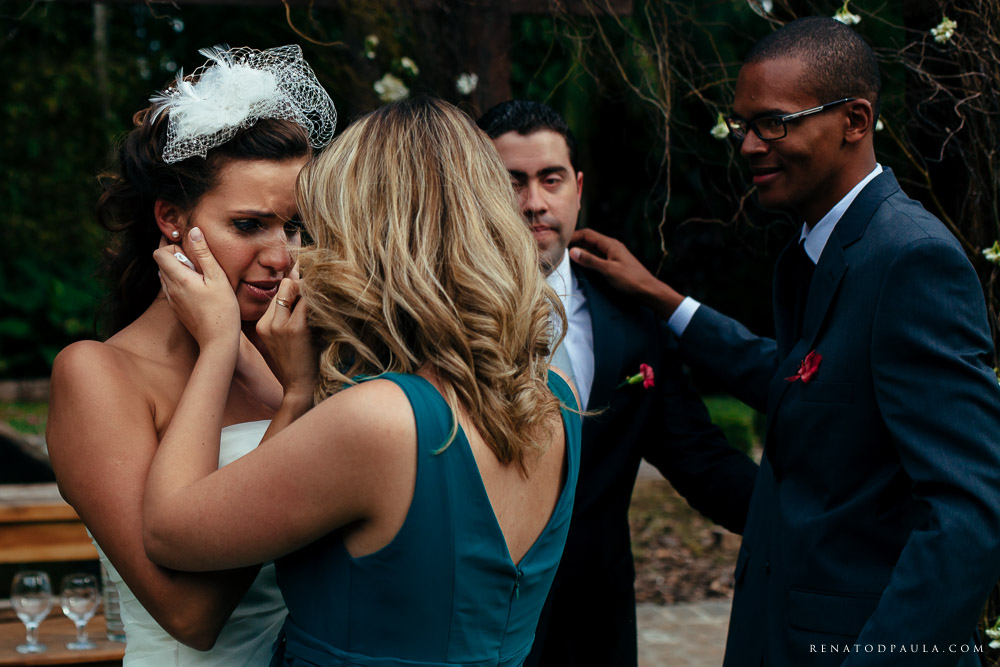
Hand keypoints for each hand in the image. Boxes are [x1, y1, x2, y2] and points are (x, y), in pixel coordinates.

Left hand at [153, 227, 239, 350]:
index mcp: (179, 278)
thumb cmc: (222, 309)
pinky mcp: (176, 309)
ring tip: (198, 276)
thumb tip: (193, 232)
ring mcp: (172, 300)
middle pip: (161, 263)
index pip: (159, 253)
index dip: (172, 246)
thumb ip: (203, 253)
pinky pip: (171, 289)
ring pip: (165, 276)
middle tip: (197, 263)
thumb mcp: (217, 277)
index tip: (189, 250)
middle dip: (175, 257)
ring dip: (177, 270)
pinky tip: (198, 289)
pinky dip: (179, 283)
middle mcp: (170, 289)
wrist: (218, 340)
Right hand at [256, 278, 317, 401]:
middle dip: (306, 289)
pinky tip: (329, 312)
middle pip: (287, 286)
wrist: (302, 390)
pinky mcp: (294, 329)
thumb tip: (304, 285)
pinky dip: (320, 301)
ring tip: (326, 308)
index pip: (280, 292)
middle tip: (324, 300)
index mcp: (262, 325)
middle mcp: (266, 323)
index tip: (315, 298)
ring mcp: (278, 326)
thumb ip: (290, 315)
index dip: (298, 291)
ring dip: (313, 293)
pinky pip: (308, 300)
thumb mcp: (288, 339)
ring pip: (296, 288)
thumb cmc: (301, 363)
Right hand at [569, 228, 685, 318]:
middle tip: (560, 250)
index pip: (587, 234)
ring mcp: (613, 254)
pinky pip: (597, 257)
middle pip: (589, 240)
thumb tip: (572, 250)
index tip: (559, 242)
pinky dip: (588, 259)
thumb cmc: (630, 280)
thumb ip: (590, 260)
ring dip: (581, 252)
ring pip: (592, 249)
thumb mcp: (608, 270)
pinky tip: (581, 266)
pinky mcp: (614, 263)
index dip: (573, 236)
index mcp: (610, 244)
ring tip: (567, 258)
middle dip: (575, 243)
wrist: (648, 290)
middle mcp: (611, 246)